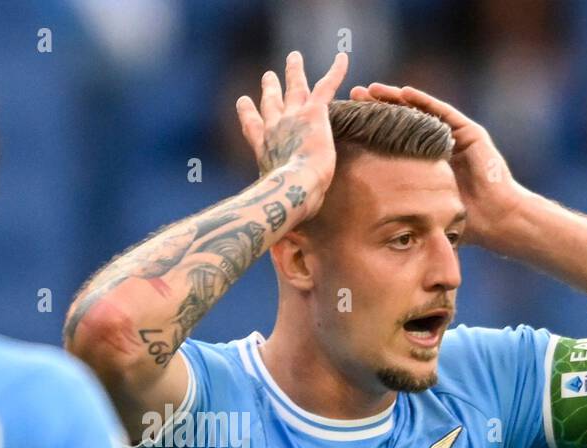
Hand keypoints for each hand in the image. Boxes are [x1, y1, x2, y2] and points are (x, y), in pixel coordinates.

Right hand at [237, 51, 347, 216]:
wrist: (290, 193)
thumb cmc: (282, 210)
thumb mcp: (277, 212)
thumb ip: (278, 223)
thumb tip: (274, 252)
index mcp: (264, 152)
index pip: (253, 130)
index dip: (247, 115)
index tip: (242, 102)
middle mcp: (273, 131)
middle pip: (269, 104)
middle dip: (268, 89)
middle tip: (267, 76)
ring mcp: (292, 119)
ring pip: (293, 88)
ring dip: (294, 72)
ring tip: (294, 58)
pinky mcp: (314, 115)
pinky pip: (327, 86)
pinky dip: (335, 70)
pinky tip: (343, 56)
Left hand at [351, 83, 530, 247]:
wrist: (497, 221)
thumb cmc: (464, 223)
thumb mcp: (423, 210)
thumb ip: (402, 206)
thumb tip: (365, 220)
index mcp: (425, 162)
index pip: (393, 139)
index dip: (372, 128)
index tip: (349, 120)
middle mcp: (439, 144)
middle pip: (403, 120)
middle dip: (378, 107)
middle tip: (354, 96)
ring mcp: (455, 136)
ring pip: (419, 111)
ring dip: (396, 98)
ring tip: (372, 89)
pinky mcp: (469, 132)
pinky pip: (442, 112)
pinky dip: (423, 101)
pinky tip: (404, 92)